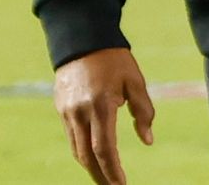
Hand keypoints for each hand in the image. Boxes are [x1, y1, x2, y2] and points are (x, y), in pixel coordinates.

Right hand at [52, 47, 155, 184]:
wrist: (82, 38)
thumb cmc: (114, 59)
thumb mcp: (136, 81)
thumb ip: (144, 111)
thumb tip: (148, 140)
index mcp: (101, 104)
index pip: (105, 148)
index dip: (113, 170)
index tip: (122, 184)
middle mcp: (80, 111)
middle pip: (87, 156)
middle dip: (100, 176)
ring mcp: (67, 111)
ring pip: (77, 149)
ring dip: (90, 167)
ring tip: (105, 178)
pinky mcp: (60, 108)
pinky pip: (72, 137)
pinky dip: (82, 151)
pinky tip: (93, 157)